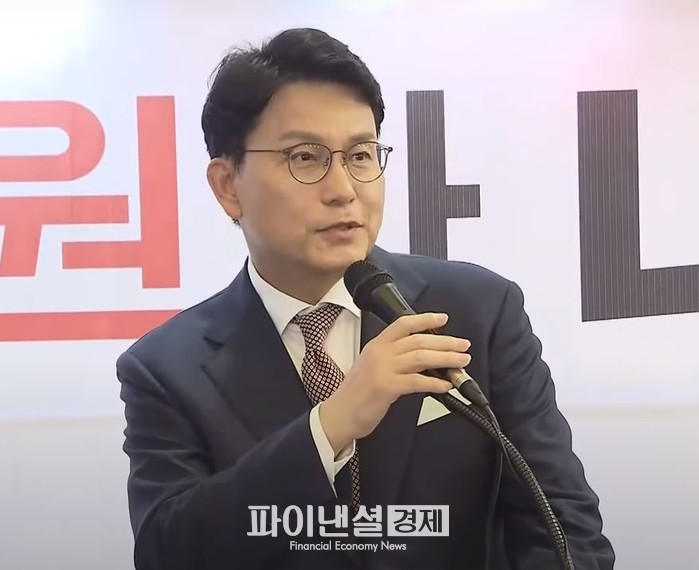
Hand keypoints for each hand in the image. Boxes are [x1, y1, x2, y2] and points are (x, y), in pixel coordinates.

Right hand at [319, 312, 471, 454]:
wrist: (339, 414)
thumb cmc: (357, 393)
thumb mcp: (372, 366)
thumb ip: (394, 359)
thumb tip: (425, 359)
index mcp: (377, 345)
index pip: (403, 324)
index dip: (425, 319)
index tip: (443, 319)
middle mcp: (380, 353)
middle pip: (418, 340)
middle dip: (445, 342)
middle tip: (463, 345)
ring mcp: (382, 369)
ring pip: (421, 357)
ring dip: (445, 359)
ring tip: (461, 361)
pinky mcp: (386, 387)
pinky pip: (417, 382)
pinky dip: (435, 383)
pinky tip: (446, 385)